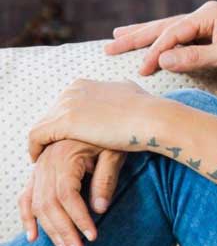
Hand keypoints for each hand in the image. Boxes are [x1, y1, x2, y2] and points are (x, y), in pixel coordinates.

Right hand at [19, 140, 124, 245]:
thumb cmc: (116, 133)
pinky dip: (28, 216)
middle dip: (64, 230)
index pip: (67, 196)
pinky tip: (34, 235)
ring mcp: (40, 167)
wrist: (108, 116)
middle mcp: (47, 162)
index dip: (78, 218)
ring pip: (37, 204)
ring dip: (50, 229)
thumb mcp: (115, 152)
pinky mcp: (40, 171)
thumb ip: (106, 179)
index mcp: (64, 155)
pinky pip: (26, 196)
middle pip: (49, 203)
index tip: (92, 236)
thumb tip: (99, 210)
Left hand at [28, 79, 161, 162]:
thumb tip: (123, 93)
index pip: (63, 106)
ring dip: (43, 143)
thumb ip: (118, 94)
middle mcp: (73, 90)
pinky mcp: (65, 121)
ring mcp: (68, 103)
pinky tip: (39, 160)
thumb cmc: (147, 110)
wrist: (152, 118)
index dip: (63, 124)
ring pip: (43, 126)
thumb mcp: (129, 94)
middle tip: (53, 152)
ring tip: (44, 159)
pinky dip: (35, 149)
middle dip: (52, 134)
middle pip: (51, 115)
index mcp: (85, 84)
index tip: (65, 139)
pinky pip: (37, 136)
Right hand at [105, 0, 216, 75]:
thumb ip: (196, 58)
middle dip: (137, 36)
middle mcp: (206, 15)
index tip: (140, 70)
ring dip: (146, 35)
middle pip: (164, 26)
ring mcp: (210, 23)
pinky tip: (155, 46)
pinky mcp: (215, 33)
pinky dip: (166, 42)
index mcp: (208, 14)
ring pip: (171, 30)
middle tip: (108, 45)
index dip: (154, 52)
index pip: (172, 33)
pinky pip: (183, 37)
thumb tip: (162, 60)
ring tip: (120, 36)